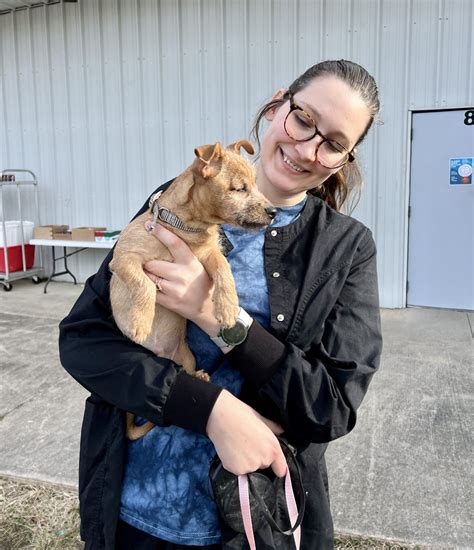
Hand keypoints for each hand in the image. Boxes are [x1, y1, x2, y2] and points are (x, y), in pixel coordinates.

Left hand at [143, 222, 219, 336]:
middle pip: (153, 263)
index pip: (175, 244)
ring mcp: (174, 290)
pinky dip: (149, 288)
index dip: (162, 233)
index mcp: (191, 263)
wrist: (208, 310)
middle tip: (152, 264)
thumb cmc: (203, 284)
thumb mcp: (199, 266)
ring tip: (153, 275)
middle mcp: (182, 275)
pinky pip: (150, 291)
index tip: (150, 224)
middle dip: (149, 263)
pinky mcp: (168, 302)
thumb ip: (185, 255)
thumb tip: (168, 237)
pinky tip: (156, 287)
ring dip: (148, 275)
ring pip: (149, 277)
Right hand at [207, 390, 286, 476]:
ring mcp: (249, 467)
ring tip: (238, 445)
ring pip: (250, 467)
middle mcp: (263, 460)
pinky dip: (235, 463)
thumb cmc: (240, 414)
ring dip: (246, 461)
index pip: (281, 469)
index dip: (277, 467)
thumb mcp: (261, 419)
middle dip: (258, 456)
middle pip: (264, 465)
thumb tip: (281, 431)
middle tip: (248, 443)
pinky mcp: (236, 470)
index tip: (275, 467)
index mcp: (273, 448)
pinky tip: (231, 450)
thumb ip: (274, 428)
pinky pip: (238, 470)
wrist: (220, 416)